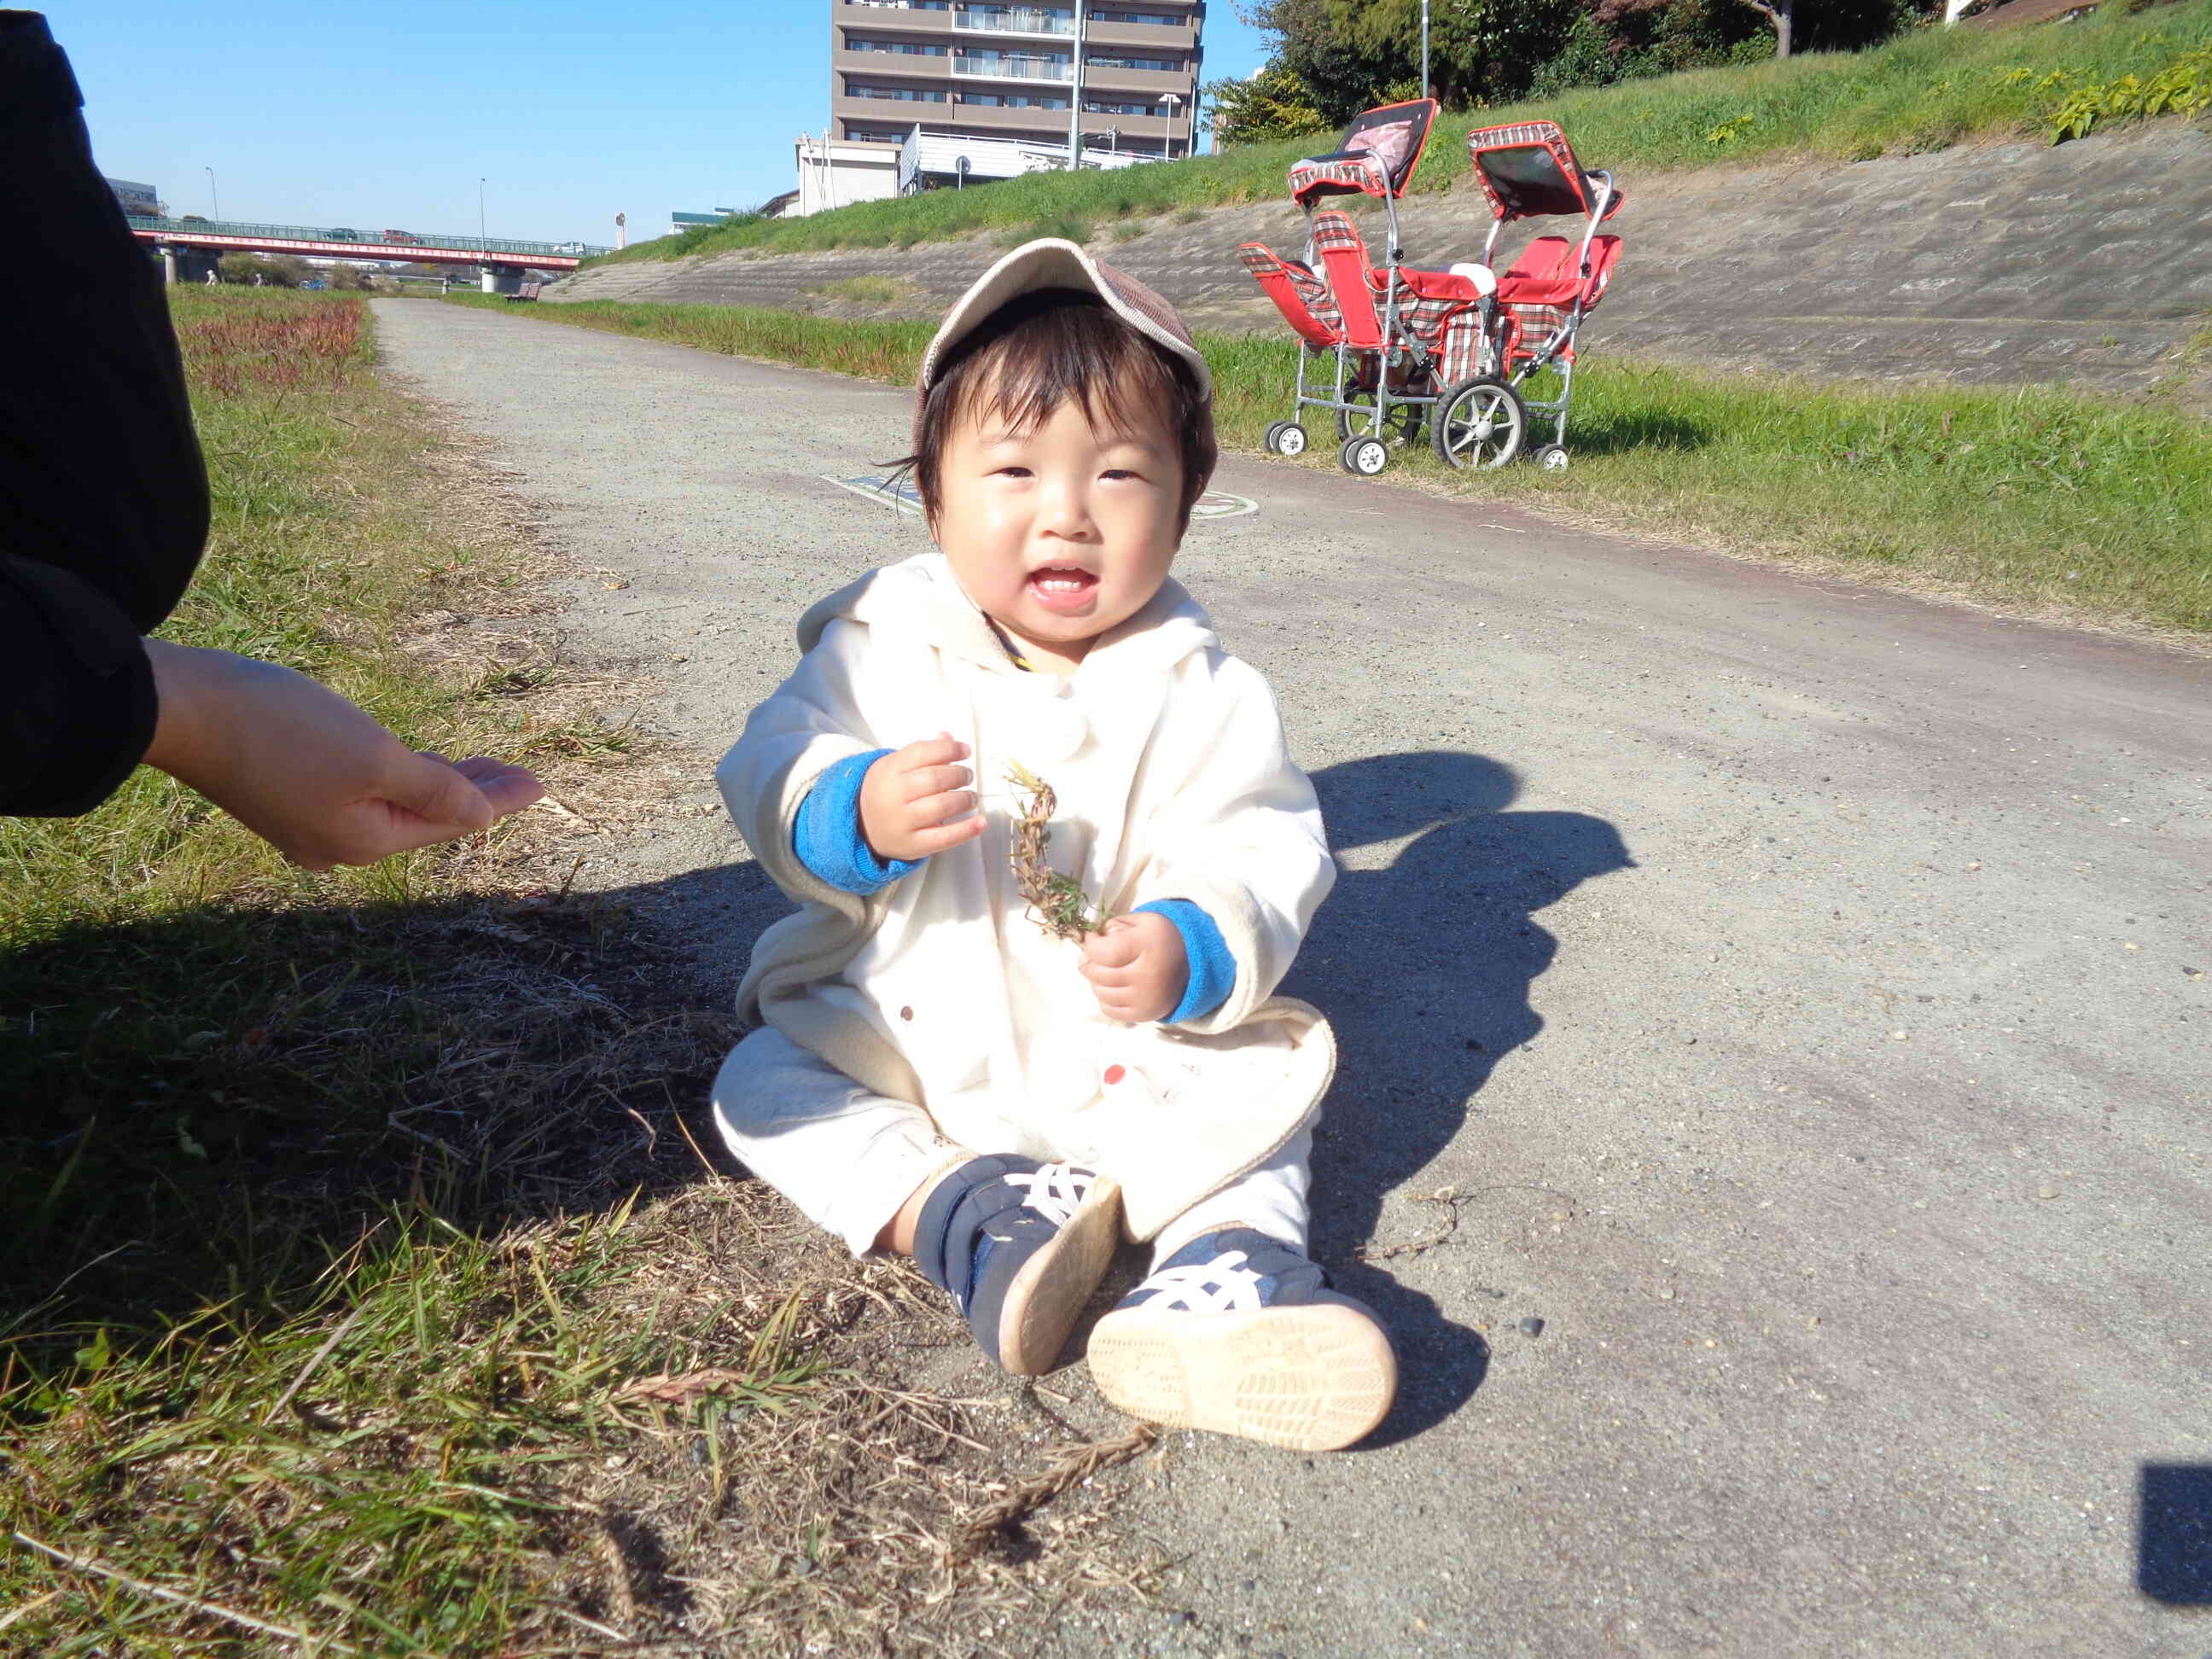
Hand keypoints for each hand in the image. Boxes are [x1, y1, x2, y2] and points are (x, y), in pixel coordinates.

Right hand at [141, 639, 543, 870]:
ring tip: (479, 768)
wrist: (182, 709)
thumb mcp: (374, 757)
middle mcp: (335, 845)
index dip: (499, 799)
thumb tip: (480, 817)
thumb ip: (433, 789)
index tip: (540, 782)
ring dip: (437, 783)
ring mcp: (305, 824)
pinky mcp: (281, 795)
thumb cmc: (283, 729)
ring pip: (391, 804)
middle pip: (424, 817)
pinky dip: (397, 778)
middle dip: (474, 793)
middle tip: (521, 775)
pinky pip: (359, 793)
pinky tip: (410, 766)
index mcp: (364, 841)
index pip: (451, 822)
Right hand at [857, 733, 983, 863]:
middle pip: (934, 779)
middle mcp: (894, 795)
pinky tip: (981, 822)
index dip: (949, 749)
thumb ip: (922, 753)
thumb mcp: (895, 767)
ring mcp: (903, 822)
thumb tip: (950, 739)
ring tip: (971, 797)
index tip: (965, 751)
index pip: (923, 752)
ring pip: (941, 807)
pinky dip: (966, 830)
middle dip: (959, 774)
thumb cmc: (887, 792)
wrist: (862, 827)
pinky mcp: (913, 845)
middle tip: (968, 775)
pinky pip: (943, 838)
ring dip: (964, 799)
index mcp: (889, 770)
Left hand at [1080, 912, 1187, 1024]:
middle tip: (1094, 955)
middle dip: (1089, 963)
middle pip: (1099, 974)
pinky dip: (1105, 998)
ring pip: (1101, 993)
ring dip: (1096, 980)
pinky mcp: (1144, 1014)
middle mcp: (1149, 975)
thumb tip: (1090, 941)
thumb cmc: (1160, 939)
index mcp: (1149, 946)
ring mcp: (1146, 998)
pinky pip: (1109, 1010)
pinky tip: (1114, 986)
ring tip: (1106, 970)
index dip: (1091, 946)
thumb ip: (1114, 926)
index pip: (1105, 952)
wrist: (1192, 966)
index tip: (1092, 939)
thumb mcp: (1142, 921)